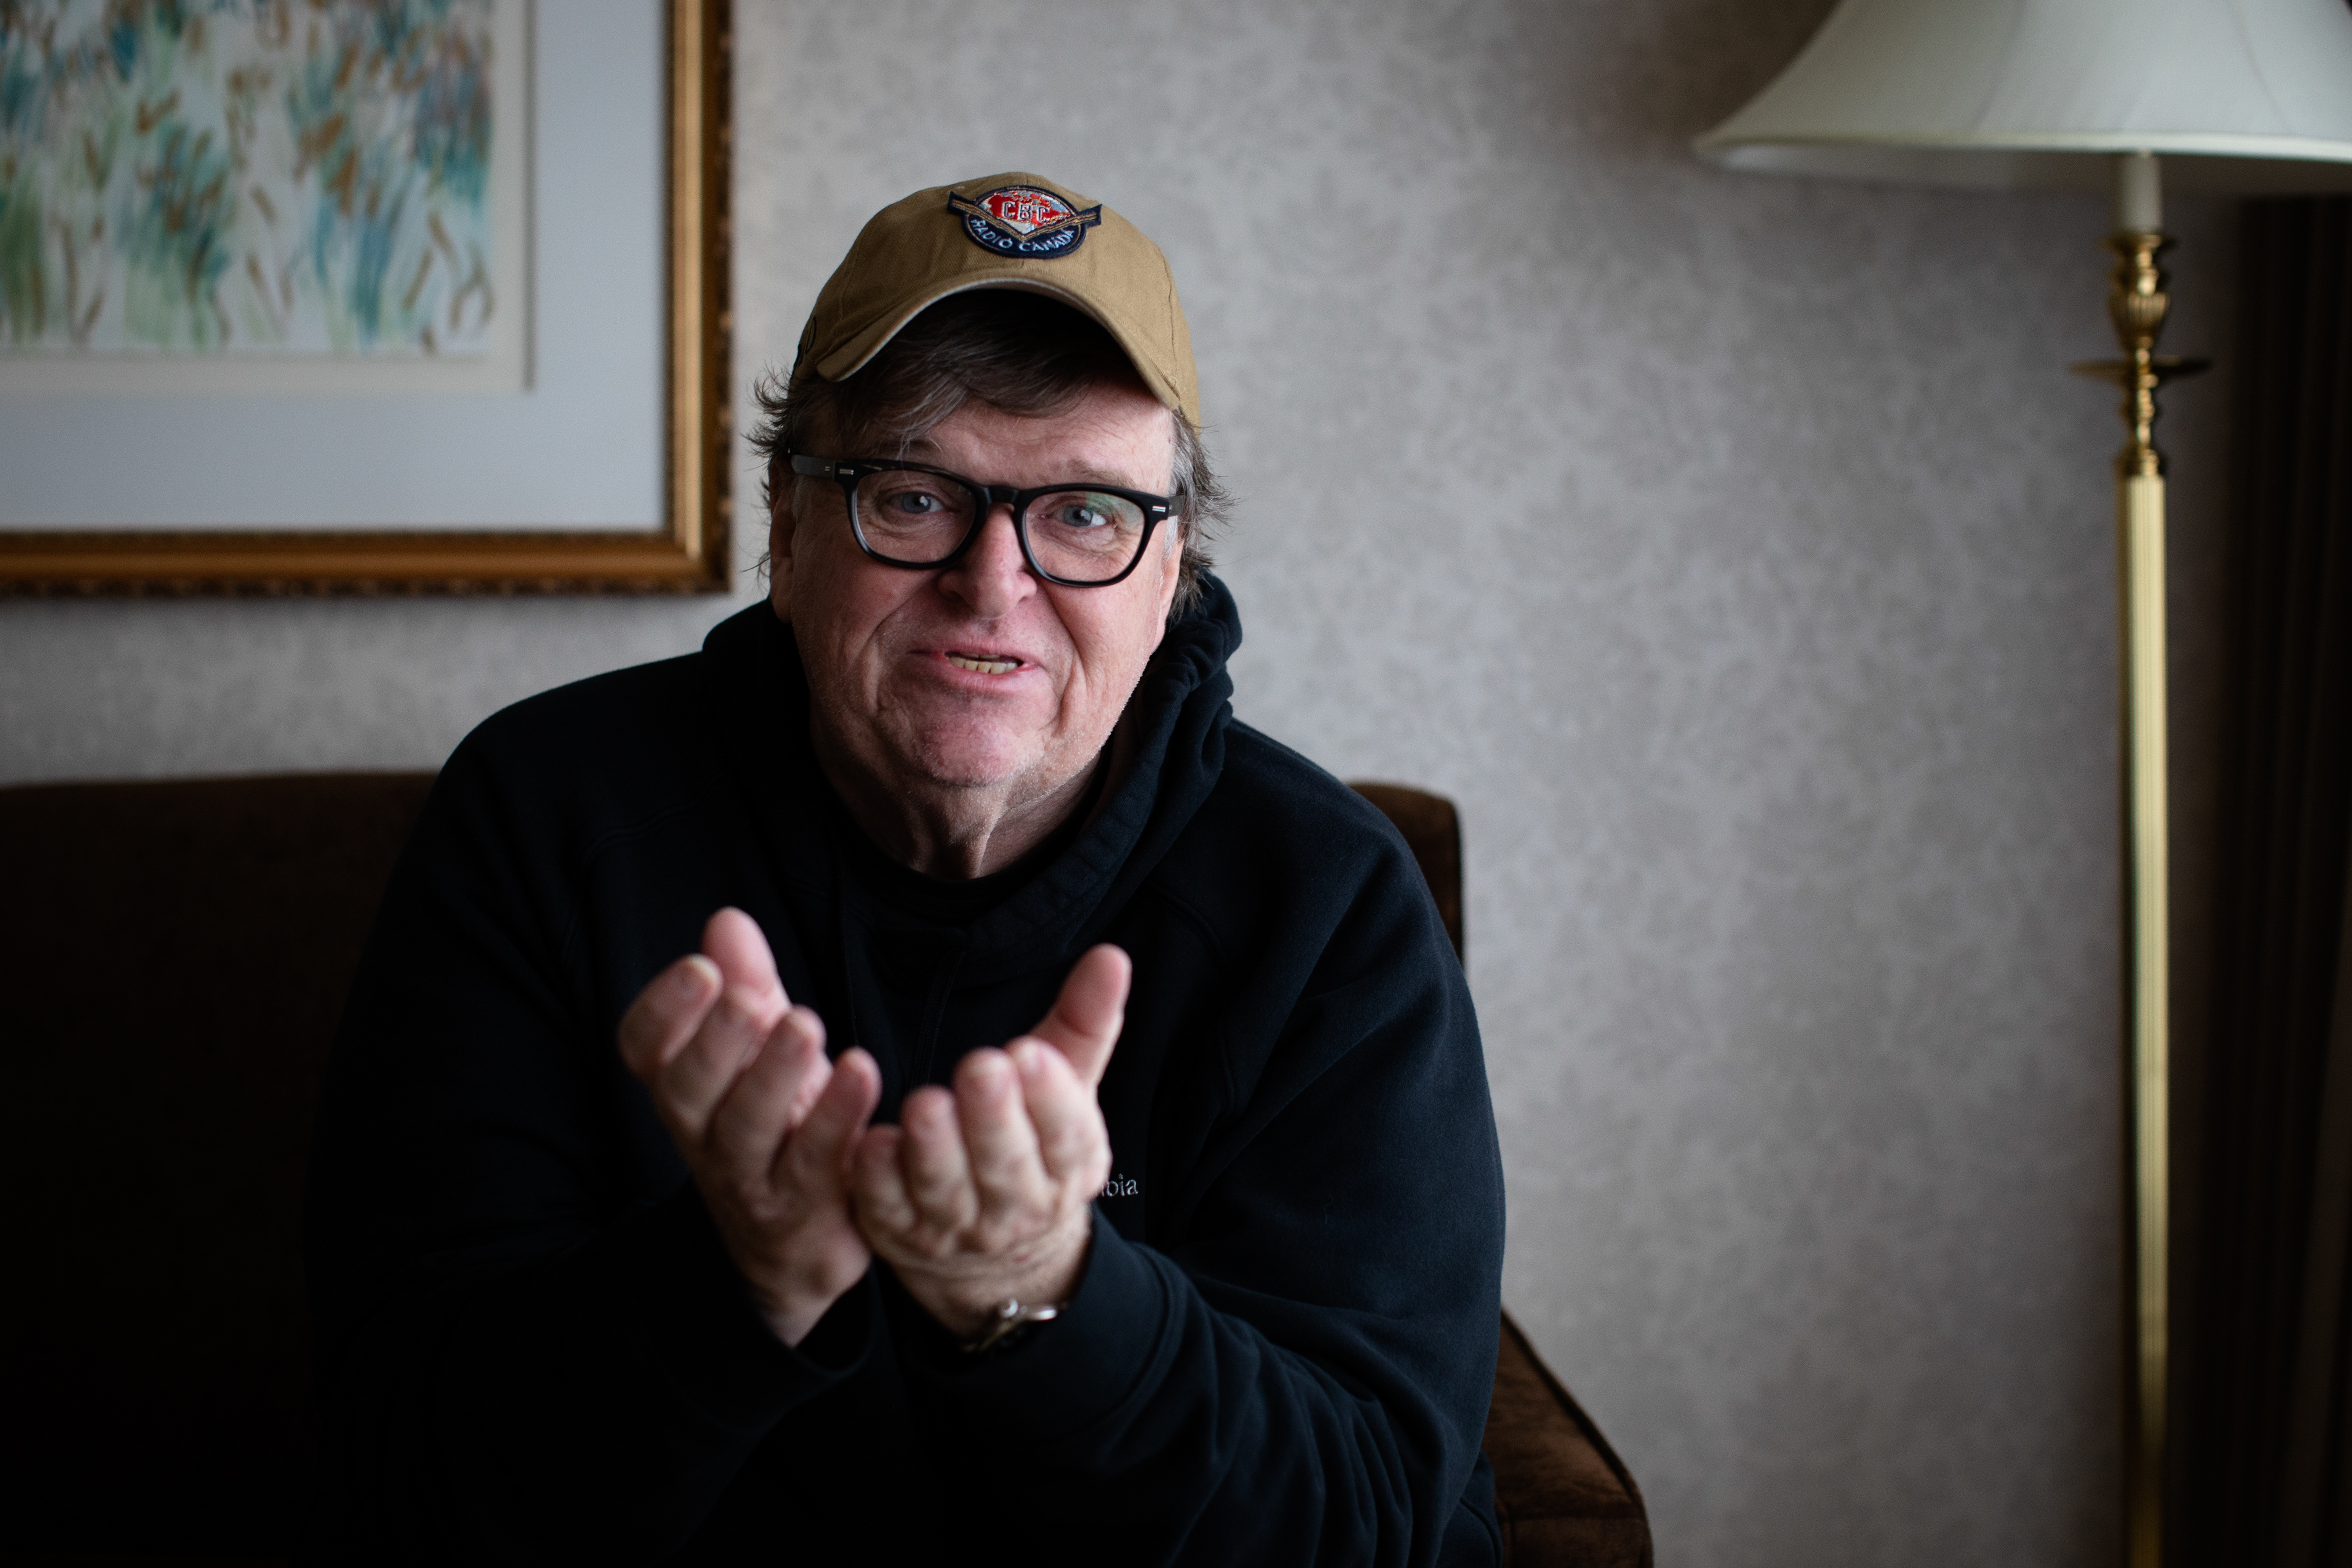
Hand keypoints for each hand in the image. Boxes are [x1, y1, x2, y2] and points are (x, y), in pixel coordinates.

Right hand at [618, 908, 880, 1346]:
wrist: (801, 1242)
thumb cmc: (781, 1125)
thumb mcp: (764, 1051)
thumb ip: (748, 985)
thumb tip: (726, 920)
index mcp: (686, 1088)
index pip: (646, 1050)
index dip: (663, 1011)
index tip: (698, 966)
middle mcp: (704, 1135)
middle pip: (688, 1090)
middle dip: (716, 1041)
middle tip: (749, 999)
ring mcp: (749, 1179)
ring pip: (746, 1129)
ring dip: (774, 1076)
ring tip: (805, 1026)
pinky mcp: (802, 1210)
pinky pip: (815, 1164)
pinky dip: (837, 1118)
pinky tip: (863, 1073)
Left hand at [850, 944, 1128, 1338]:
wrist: (998, 1254)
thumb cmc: (1031, 1142)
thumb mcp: (1067, 1085)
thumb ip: (1084, 1021)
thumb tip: (1112, 956)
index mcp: (1067, 1167)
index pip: (1066, 1136)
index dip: (1049, 1098)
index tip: (1029, 1054)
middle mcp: (1017, 1205)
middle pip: (1006, 1166)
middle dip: (993, 1118)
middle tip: (979, 1068)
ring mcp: (957, 1226)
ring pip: (946, 1191)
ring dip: (934, 1150)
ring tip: (924, 1105)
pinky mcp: (901, 1232)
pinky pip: (888, 1209)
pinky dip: (878, 1180)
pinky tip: (872, 1143)